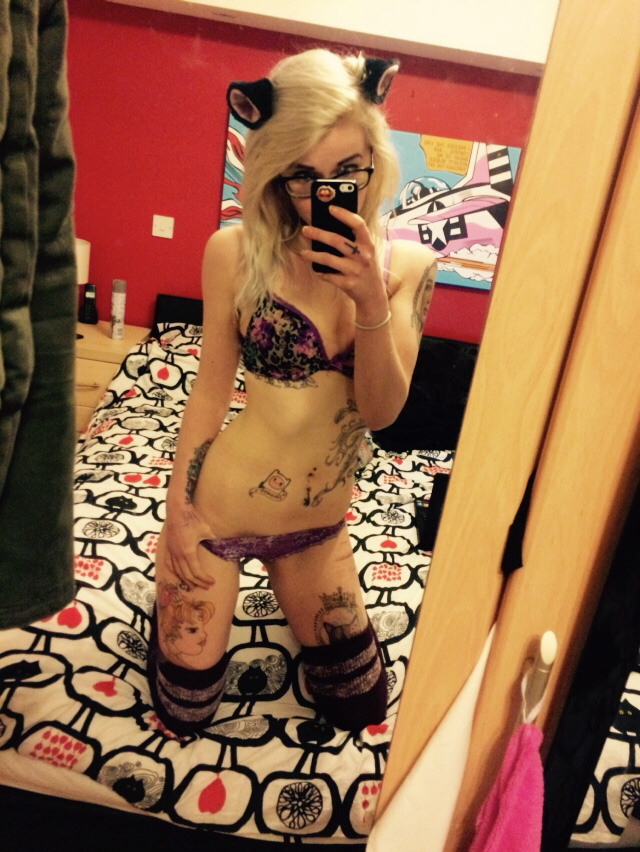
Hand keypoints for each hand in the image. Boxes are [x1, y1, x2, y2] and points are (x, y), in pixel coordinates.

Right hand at [157, 504, 215, 589]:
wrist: (177, 509)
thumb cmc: (193, 519)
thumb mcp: (207, 530)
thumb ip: (213, 540)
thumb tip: (221, 547)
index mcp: (188, 552)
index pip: (196, 572)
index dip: (204, 579)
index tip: (212, 581)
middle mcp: (178, 554)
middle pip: (187, 575)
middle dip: (197, 582)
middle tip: (206, 586)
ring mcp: (171, 551)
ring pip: (177, 571)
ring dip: (186, 580)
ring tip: (194, 584)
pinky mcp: (168, 547)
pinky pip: (169, 564)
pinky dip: (175, 572)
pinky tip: (179, 574)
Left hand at [300, 207, 388, 323]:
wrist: (374, 296)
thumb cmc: (366, 269)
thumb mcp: (367, 253)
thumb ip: (355, 241)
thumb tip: (329, 227)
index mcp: (369, 245)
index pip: (358, 224)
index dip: (344, 214)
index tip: (330, 208)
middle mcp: (363, 256)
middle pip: (337, 240)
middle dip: (318, 233)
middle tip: (305, 230)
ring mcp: (355, 271)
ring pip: (328, 258)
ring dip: (312, 255)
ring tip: (303, 252)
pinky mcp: (348, 284)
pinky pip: (328, 276)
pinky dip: (320, 272)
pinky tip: (315, 270)